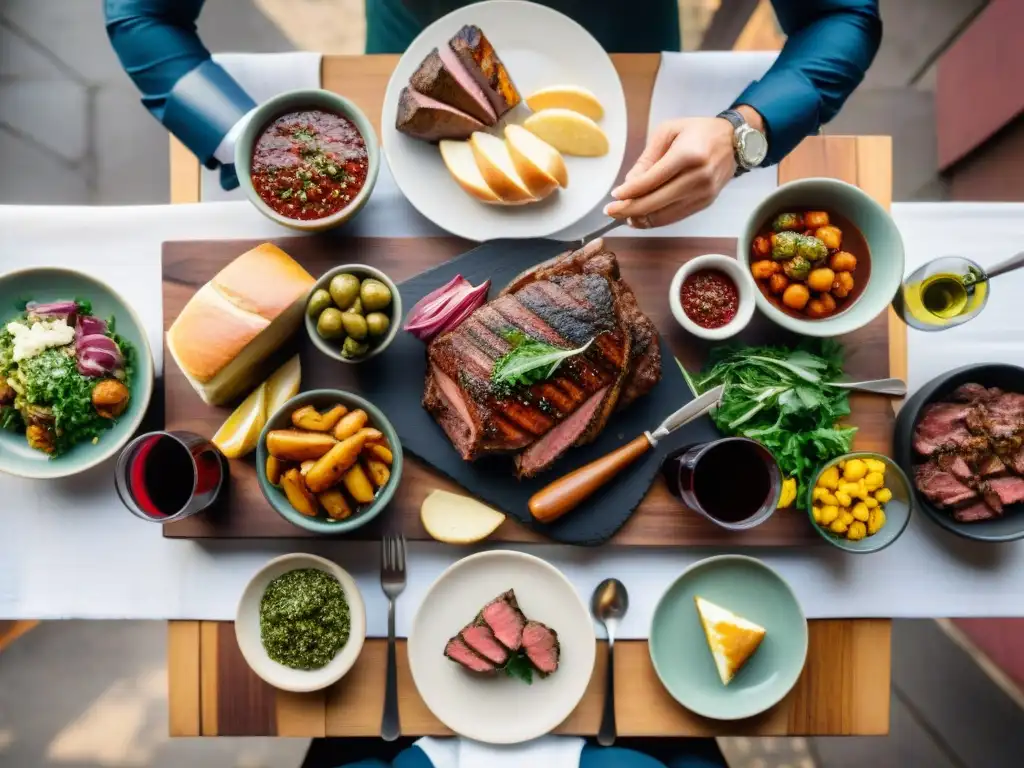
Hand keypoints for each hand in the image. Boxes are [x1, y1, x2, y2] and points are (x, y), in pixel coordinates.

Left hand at [605, 117, 736, 227]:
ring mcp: (704, 193)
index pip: (652, 180)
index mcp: (688, 155)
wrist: (734, 141)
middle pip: (656, 201)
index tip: (615, 195)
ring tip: (624, 215)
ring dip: (641, 218)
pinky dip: (655, 219)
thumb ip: (647, 159)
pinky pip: (675, 217)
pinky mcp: (705, 203)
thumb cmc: (698, 132)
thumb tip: (629, 185)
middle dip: (629, 209)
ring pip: (665, 214)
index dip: (630, 191)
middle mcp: (698, 177)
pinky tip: (641, 217)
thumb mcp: (668, 132)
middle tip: (610, 211)